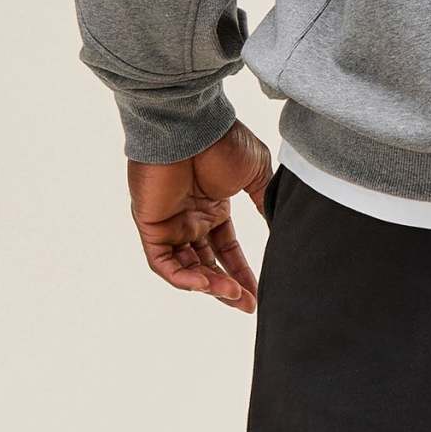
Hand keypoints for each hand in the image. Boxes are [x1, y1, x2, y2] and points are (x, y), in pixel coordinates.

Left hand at [127, 118, 272, 312]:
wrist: (193, 126)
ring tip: (233, 296)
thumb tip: (278, 225)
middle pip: (207, 264)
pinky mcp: (151, 227)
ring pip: (187, 269)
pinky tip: (207, 284)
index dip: (241, 271)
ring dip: (210, 285)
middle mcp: (191, 219)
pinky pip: (164, 264)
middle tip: (247, 305)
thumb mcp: (256, 172)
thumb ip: (264, 200)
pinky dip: (184, 278)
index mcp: (213, 207)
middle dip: (227, 288)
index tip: (257, 293)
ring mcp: (170, 224)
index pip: (226, 249)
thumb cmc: (224, 142)